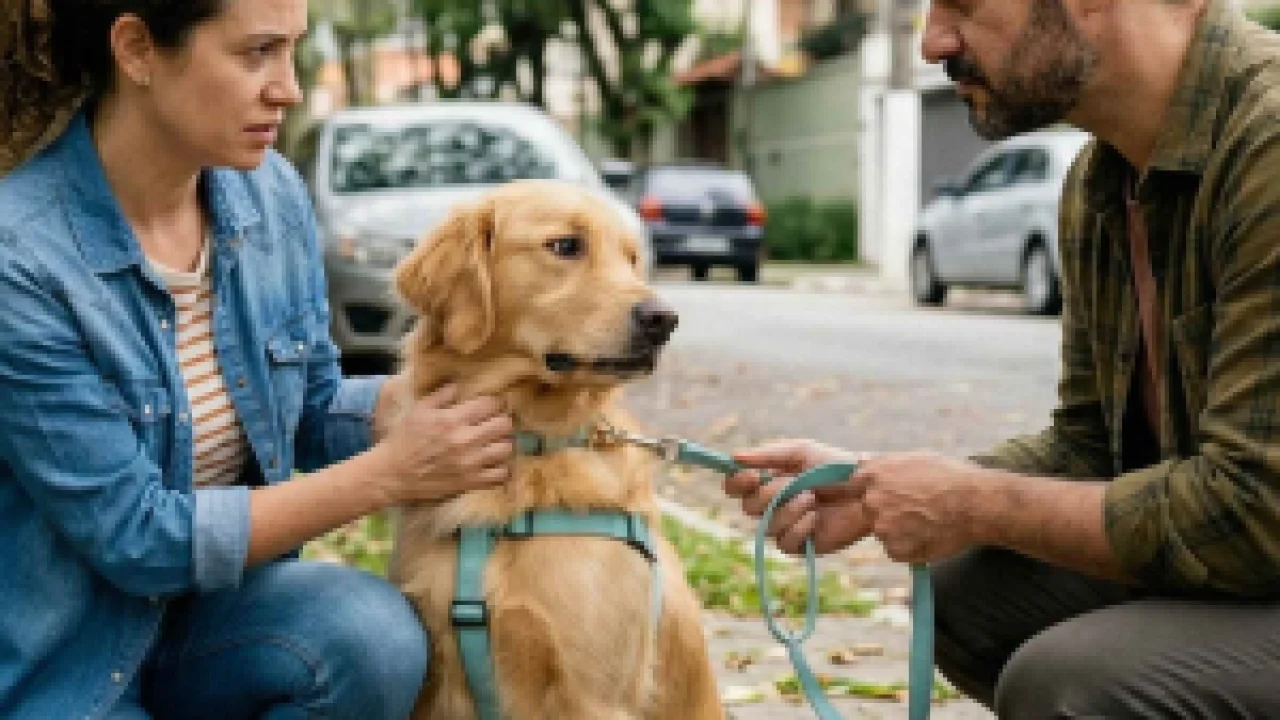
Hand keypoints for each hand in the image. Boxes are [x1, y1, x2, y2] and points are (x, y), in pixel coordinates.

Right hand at [373, 384, 513, 504]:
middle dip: (502, 421)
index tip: (490, 406)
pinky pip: (501, 474)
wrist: (392, 474)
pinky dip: (501, 468)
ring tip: (496, 443)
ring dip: (504, 443)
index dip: (494, 403)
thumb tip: (460, 384)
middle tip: (495, 423)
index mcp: (453, 419)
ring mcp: (470, 463)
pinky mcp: (471, 482)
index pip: (491, 404)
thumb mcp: (419, 410)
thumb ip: (442, 395)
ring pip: (507, 448)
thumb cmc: (403, 439)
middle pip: (504, 425)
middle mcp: (466, 440)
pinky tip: (493, 464)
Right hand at [724, 439, 871, 554]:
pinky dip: (799, 528)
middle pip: (748, 507)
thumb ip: (767, 455)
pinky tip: (816, 517)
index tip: (751, 475)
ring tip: (812, 498)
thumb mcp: (800, 452)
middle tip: (793, 483)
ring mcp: (784, 526)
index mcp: (767, 480)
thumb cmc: (834, 467)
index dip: (737, 482)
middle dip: (770, 493)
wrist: (867, 490)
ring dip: (789, 509)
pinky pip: (784, 542)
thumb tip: (733, 458)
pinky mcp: (800, 545)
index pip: (735, 486)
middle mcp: (771, 505)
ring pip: (766, 526)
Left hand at [853, 451, 984, 563]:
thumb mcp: (914, 458)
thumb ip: (884, 464)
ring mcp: (882, 526)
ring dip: (898, 531)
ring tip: (927, 522)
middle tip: (913, 510)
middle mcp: (872, 500)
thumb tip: (863, 463)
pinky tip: (929, 536)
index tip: (878, 496)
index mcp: (872, 474)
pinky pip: (896, 550)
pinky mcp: (895, 549)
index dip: (864, 492)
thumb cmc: (950, 476)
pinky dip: (909, 547)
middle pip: (867, 510)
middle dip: (884, 511)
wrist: (975, 503)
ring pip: (883, 532)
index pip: (851, 486)